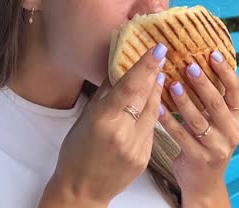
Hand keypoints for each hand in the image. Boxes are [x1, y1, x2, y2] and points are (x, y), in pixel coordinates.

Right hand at [40, 43, 167, 206]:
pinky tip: (153, 102)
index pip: (129, 87)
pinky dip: (153, 113)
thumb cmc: (76, 152)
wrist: (82, 190)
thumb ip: (104, 94)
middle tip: (162, 54)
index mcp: (103, 121)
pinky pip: (152, 129)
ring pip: (153, 112)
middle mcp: (122, 134)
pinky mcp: (145, 158)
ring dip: (157, 91)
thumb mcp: (85, 119)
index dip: (145, 66)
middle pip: (145, 97)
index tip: (158, 49)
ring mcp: (136, 148)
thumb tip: (118, 67)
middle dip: (154, 74)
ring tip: (159, 73)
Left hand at [158, 50, 238, 204]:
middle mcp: (232, 132)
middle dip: (203, 83)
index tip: (212, 53)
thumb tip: (197, 59)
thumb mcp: (217, 120)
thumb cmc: (207, 141)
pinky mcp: (199, 158)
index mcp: (238, 118)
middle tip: (189, 65)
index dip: (226, 71)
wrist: (204, 181)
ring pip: (198, 120)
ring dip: (184, 100)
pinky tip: (157, 106)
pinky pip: (181, 135)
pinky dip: (168, 120)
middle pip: (217, 103)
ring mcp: (217, 147)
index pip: (237, 91)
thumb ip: (212, 97)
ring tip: (172, 84)